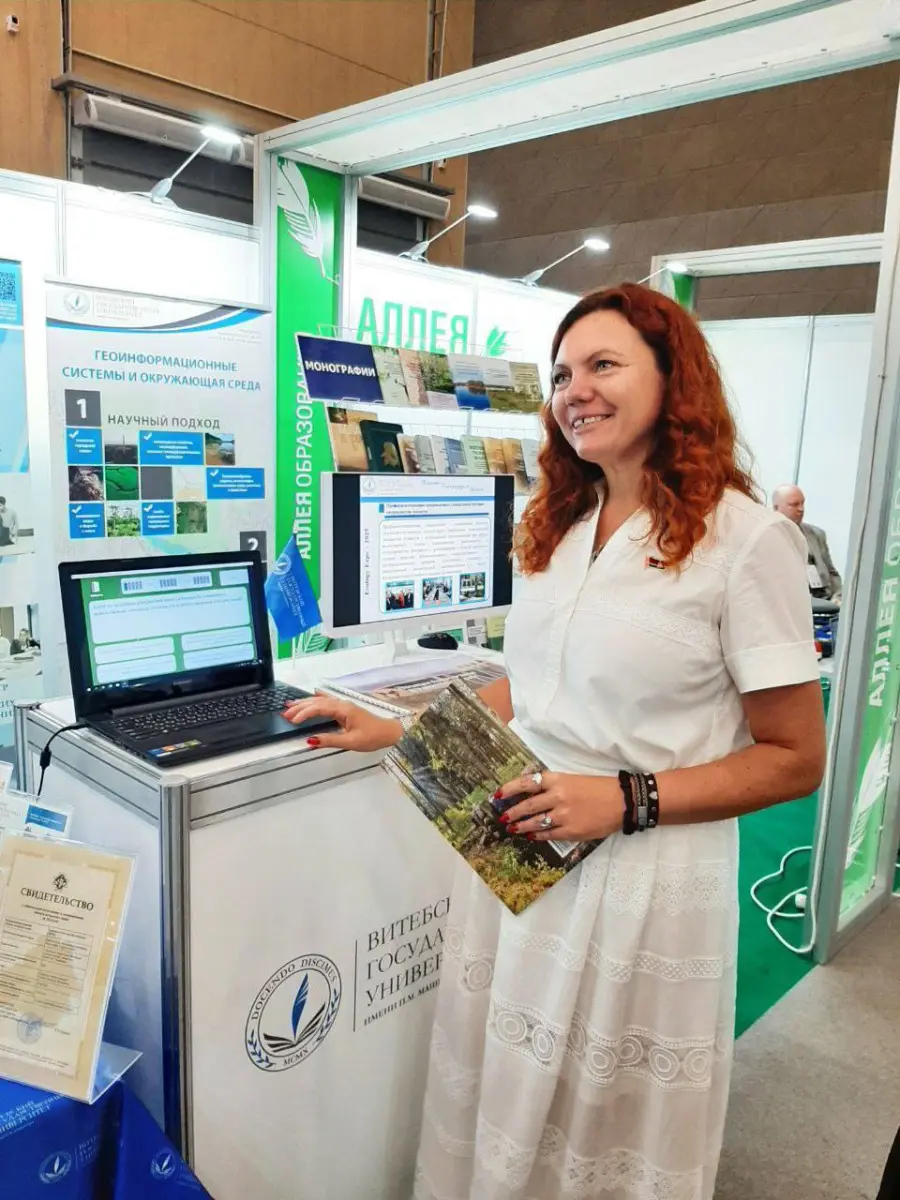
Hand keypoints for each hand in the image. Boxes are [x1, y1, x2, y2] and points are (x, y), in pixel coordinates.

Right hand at [283, 695, 401, 752]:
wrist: (389, 732)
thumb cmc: (373, 736)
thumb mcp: (350, 742)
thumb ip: (330, 740)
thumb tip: (311, 740)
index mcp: (343, 710)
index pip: (318, 708)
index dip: (304, 713)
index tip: (292, 720)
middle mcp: (342, 704)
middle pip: (317, 702)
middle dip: (300, 707)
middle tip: (285, 713)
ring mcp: (344, 706)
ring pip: (321, 701)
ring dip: (305, 703)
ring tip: (290, 705)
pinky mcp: (345, 710)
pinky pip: (327, 702)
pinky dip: (317, 700)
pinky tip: (312, 695)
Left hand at [496, 770, 622, 841]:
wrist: (622, 801)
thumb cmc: (598, 788)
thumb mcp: (573, 779)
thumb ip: (554, 786)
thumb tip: (532, 794)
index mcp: (558, 780)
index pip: (526, 783)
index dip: (510, 789)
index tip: (498, 795)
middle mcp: (558, 796)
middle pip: (527, 805)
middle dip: (512, 812)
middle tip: (502, 818)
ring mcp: (564, 815)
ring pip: (535, 822)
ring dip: (522, 826)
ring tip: (513, 828)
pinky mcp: (572, 831)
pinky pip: (549, 834)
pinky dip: (539, 835)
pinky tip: (532, 836)